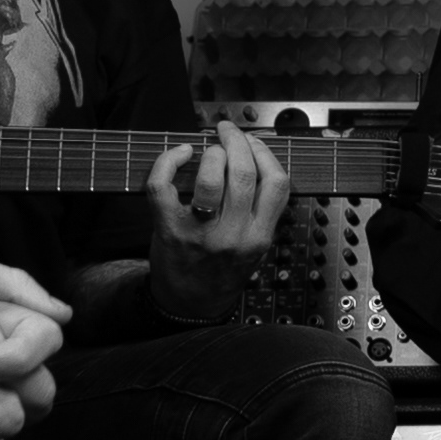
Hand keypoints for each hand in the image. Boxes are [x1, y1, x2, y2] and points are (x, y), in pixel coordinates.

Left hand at [148, 120, 291, 319]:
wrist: (189, 306)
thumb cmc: (220, 272)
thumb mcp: (254, 247)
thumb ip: (261, 211)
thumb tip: (257, 159)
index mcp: (259, 237)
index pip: (277, 184)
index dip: (266, 153)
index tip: (254, 142)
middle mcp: (234, 235)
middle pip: (244, 174)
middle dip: (237, 142)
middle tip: (227, 132)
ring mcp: (201, 233)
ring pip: (211, 178)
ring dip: (211, 154)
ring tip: (208, 150)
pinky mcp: (169, 230)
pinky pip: (163, 186)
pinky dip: (168, 162)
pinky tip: (178, 155)